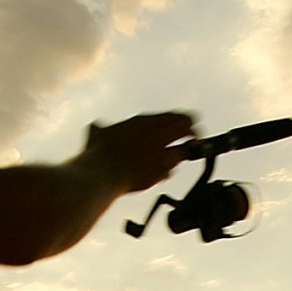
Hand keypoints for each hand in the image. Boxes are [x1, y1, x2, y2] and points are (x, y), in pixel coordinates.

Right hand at [82, 112, 197, 192]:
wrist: (101, 173)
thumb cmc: (96, 152)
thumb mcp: (97, 132)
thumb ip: (101, 128)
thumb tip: (96, 126)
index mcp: (145, 121)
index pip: (175, 116)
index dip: (184, 120)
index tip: (187, 124)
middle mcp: (158, 134)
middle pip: (187, 128)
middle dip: (194, 133)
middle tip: (195, 138)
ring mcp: (162, 154)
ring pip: (184, 151)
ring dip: (182, 154)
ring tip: (178, 157)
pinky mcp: (161, 172)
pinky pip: (171, 171)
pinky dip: (167, 171)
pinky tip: (160, 173)